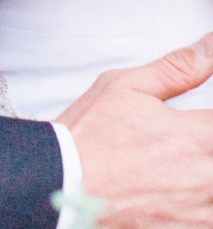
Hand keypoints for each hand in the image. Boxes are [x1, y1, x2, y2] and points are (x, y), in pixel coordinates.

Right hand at [58, 33, 212, 226]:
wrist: (62, 185)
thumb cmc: (90, 138)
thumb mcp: (126, 86)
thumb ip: (178, 68)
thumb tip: (209, 48)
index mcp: (199, 138)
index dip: (208, 118)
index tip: (196, 119)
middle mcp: (207, 179)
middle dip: (206, 141)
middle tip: (179, 140)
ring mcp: (201, 213)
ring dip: (204, 174)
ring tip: (175, 162)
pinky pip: (208, 217)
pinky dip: (200, 201)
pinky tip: (177, 188)